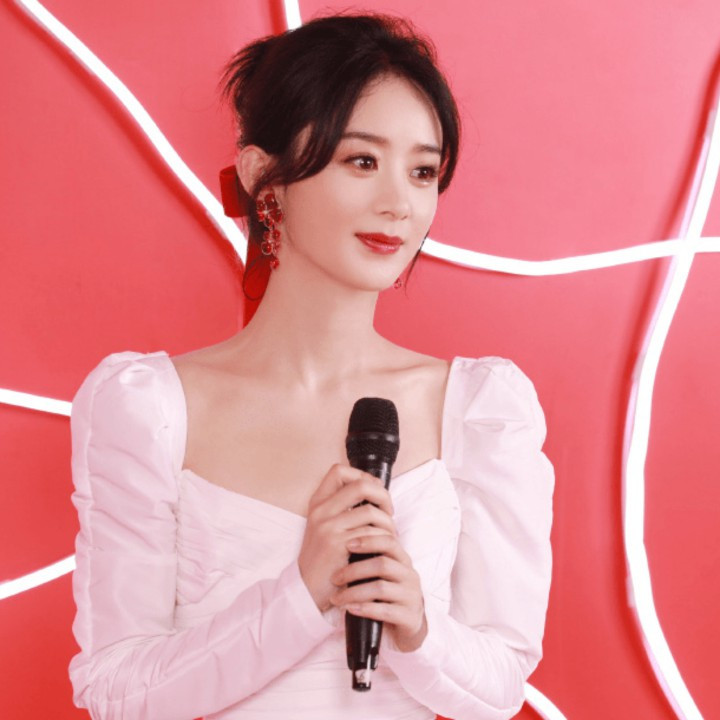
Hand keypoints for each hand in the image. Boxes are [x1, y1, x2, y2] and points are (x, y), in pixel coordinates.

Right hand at [297, 464, 395, 612]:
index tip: (373, 490)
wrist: (306, 589)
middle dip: (382, 495)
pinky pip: (371, 534)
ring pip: (370, 512)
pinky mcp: (337, 544)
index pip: (339, 471)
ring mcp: (328, 527)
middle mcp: (321, 511)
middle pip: (360, 485)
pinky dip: (383, 539)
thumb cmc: (323, 558)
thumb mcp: (325, 527)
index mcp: (318, 503)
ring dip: (387, 523)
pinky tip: (383, 547)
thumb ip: (342, 508)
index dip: (362, 475)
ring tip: (389, 534)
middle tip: (389, 510)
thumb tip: (375, 490)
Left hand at [329, 533, 427, 652]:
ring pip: (380, 588)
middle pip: (382, 564)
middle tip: (334, 578)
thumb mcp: (381, 575)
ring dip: (353, 593)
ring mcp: (412, 597)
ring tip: (336, 598)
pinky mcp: (410, 617)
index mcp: (403, 560)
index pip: (389, 542)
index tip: (347, 545)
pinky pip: (385, 611)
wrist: (407, 627)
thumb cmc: (386, 596)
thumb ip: (370, 560)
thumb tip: (342, 542)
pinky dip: (365, 609)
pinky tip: (350, 609)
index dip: (369, 541)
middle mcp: (410, 576)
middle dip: (354, 570)